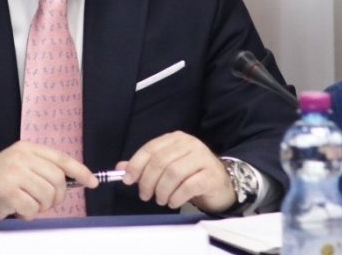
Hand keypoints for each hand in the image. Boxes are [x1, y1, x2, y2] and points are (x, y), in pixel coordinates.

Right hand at [0, 141, 96, 222]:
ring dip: (41, 206)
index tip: (92, 182)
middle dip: (57, 196)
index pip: (61, 158)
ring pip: (47, 195)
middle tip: (45, 202)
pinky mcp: (8, 191)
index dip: (80, 171)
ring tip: (26, 203)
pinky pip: (32, 208)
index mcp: (27, 148)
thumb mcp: (20, 165)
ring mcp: (14, 173)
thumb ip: (42, 168)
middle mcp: (21, 157)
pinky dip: (28, 214)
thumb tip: (75, 179)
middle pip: (58, 179)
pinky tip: (16, 208)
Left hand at [116, 131, 235, 211]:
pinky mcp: (211, 175)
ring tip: (161, 199)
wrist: (220, 184)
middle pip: (160, 161)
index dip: (136, 164)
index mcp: (176, 138)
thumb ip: (145, 166)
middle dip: (148, 181)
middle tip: (145, 195)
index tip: (128, 179)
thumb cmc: (190, 174)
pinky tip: (173, 202)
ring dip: (162, 190)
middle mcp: (190, 144)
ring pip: (173, 173)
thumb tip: (121, 168)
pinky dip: (176, 197)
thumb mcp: (167, 167)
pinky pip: (188, 186)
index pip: (151, 148)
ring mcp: (203, 158)